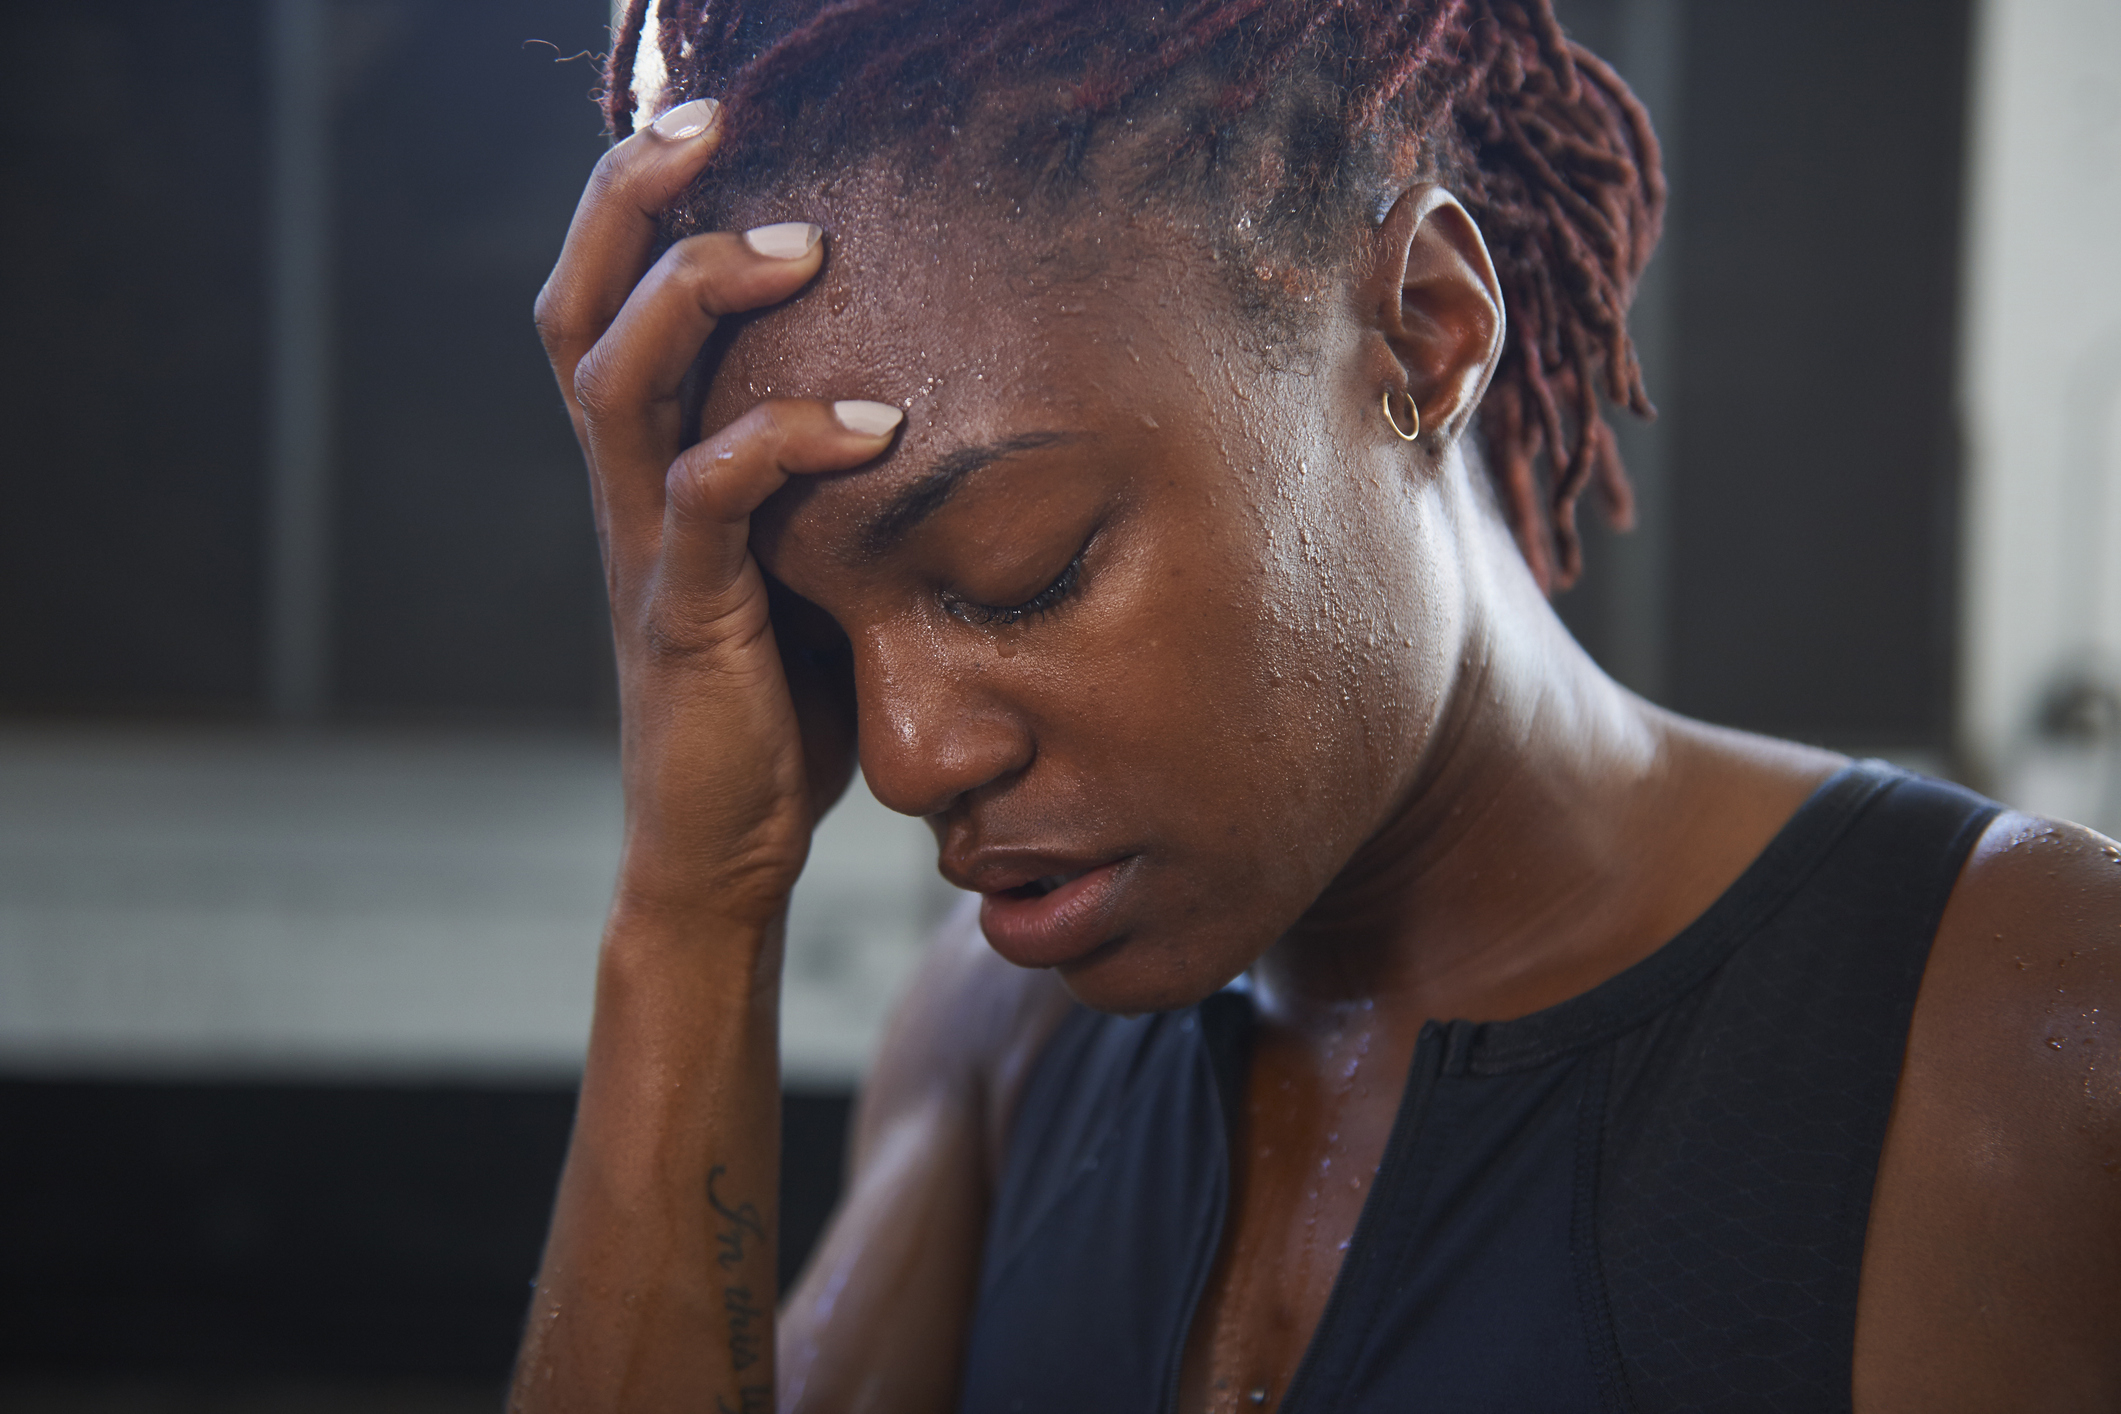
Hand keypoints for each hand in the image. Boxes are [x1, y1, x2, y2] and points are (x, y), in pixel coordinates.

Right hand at [534, 99, 896, 930]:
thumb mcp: (802, 563)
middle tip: (712, 123)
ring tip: (800, 248)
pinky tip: (875, 421)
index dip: (631, 202)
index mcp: (649, 467)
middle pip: (581, 306)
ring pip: (621, 378)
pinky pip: (712, 497)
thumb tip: (929, 394)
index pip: (608, 302)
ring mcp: (645, 547)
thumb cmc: (776, 703)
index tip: (707, 122)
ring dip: (700, 293)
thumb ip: (821, 482)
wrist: (724, 848)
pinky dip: (786, 442)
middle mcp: (626, 488)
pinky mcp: (684, 614)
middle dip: (630, 199)